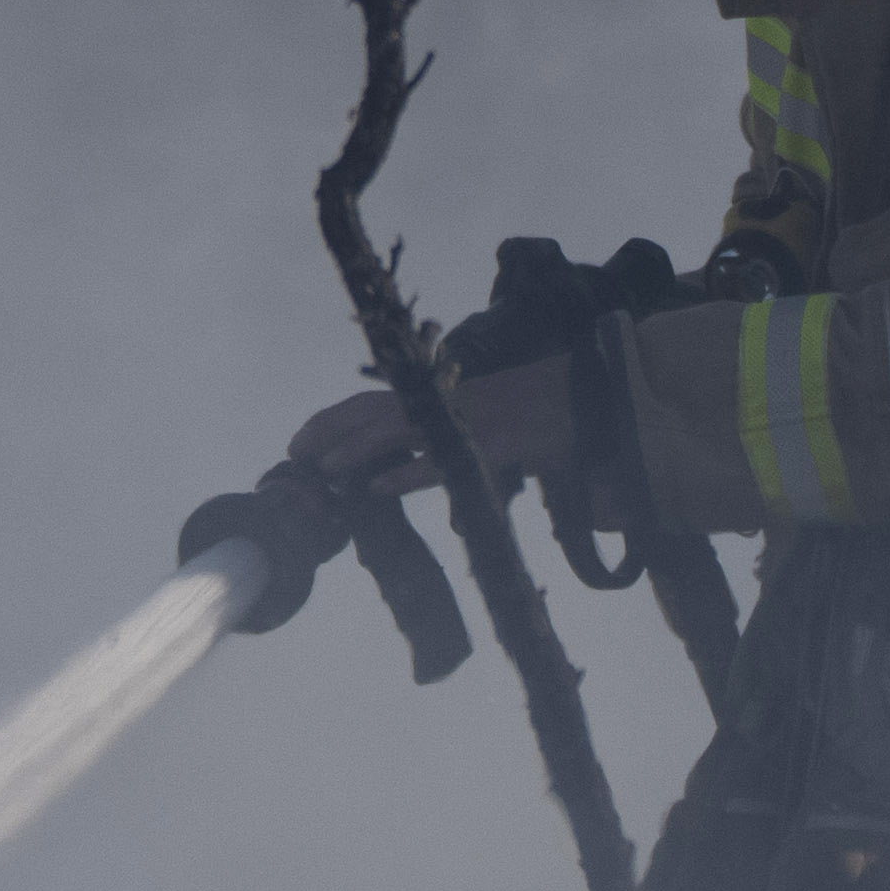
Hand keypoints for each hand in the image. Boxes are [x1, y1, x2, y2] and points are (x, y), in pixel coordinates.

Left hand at [288, 341, 579, 500]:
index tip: (299, 440)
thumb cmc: (543, 415)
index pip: (374, 402)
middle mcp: (448, 403)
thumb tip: (424, 493)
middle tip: (294, 455)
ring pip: (399, 429)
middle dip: (330, 429)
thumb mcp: (486, 432)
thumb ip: (452, 454)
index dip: (334, 419)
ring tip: (325, 472)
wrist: (595, 397)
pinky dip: (407, 472)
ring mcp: (471, 419)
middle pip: (373, 409)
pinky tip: (378, 488)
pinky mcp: (497, 442)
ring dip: (356, 449)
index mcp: (443, 399)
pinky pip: (444, 460)